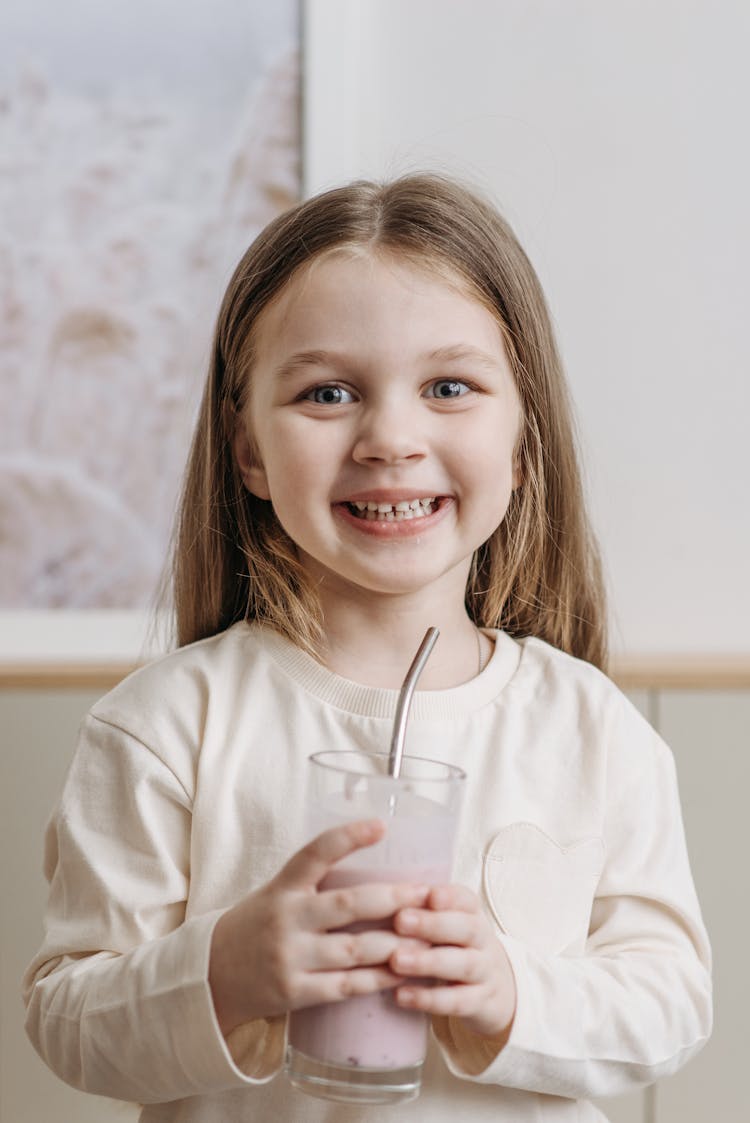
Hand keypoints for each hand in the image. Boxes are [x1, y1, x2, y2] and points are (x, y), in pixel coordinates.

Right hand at [208, 819, 429, 1034]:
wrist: (212, 974)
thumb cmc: (258, 925)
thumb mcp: (277, 892)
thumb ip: (316, 881)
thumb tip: (375, 859)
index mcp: (283, 886)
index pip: (315, 853)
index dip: (348, 837)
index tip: (381, 825)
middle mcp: (286, 918)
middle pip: (349, 904)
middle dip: (394, 899)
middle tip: (426, 894)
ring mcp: (290, 956)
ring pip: (355, 949)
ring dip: (396, 943)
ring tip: (428, 936)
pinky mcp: (295, 992)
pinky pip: (346, 985)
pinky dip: (378, 979)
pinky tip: (402, 971)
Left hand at [389, 883, 516, 1039]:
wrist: (494, 990)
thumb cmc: (455, 947)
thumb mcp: (446, 925)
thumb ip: (418, 909)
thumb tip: (371, 892)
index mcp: (471, 914)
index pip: (466, 899)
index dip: (449, 896)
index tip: (429, 894)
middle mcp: (482, 940)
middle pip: (466, 928)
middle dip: (433, 924)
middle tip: (400, 920)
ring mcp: (484, 972)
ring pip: (463, 964)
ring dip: (428, 962)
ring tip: (397, 960)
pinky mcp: (480, 1003)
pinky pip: (457, 1002)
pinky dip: (429, 999)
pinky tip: (401, 995)